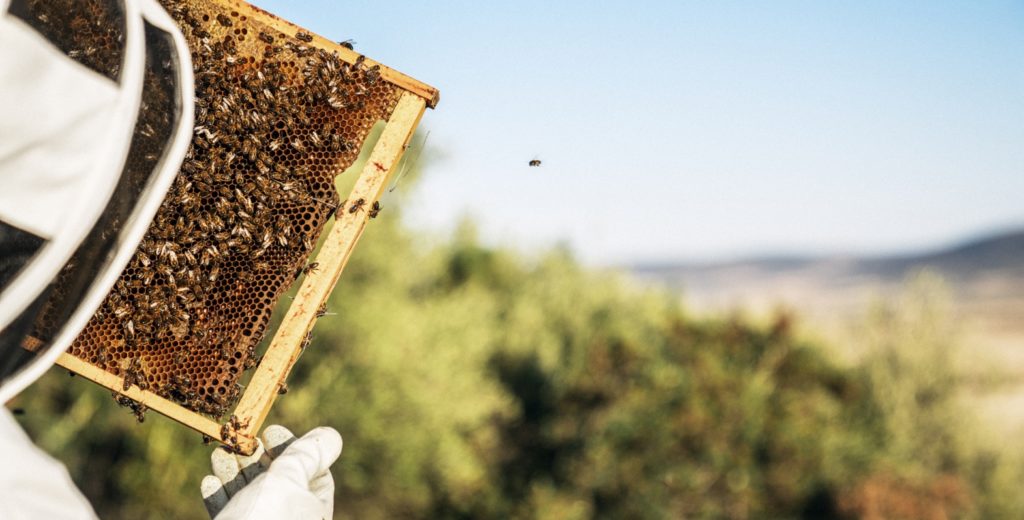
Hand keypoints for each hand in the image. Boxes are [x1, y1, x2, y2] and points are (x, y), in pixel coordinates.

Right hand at [200, 425, 341, 519]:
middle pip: (278, 483)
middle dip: (257, 458)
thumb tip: (331, 436)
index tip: (269, 430)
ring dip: (233, 472)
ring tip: (218, 453)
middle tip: (241, 440)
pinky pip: (230, 516)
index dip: (293, 448)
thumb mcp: (289, 479)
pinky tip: (209, 481)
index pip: (313, 473)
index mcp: (315, 514)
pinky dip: (220, 498)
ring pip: (251, 498)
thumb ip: (308, 455)